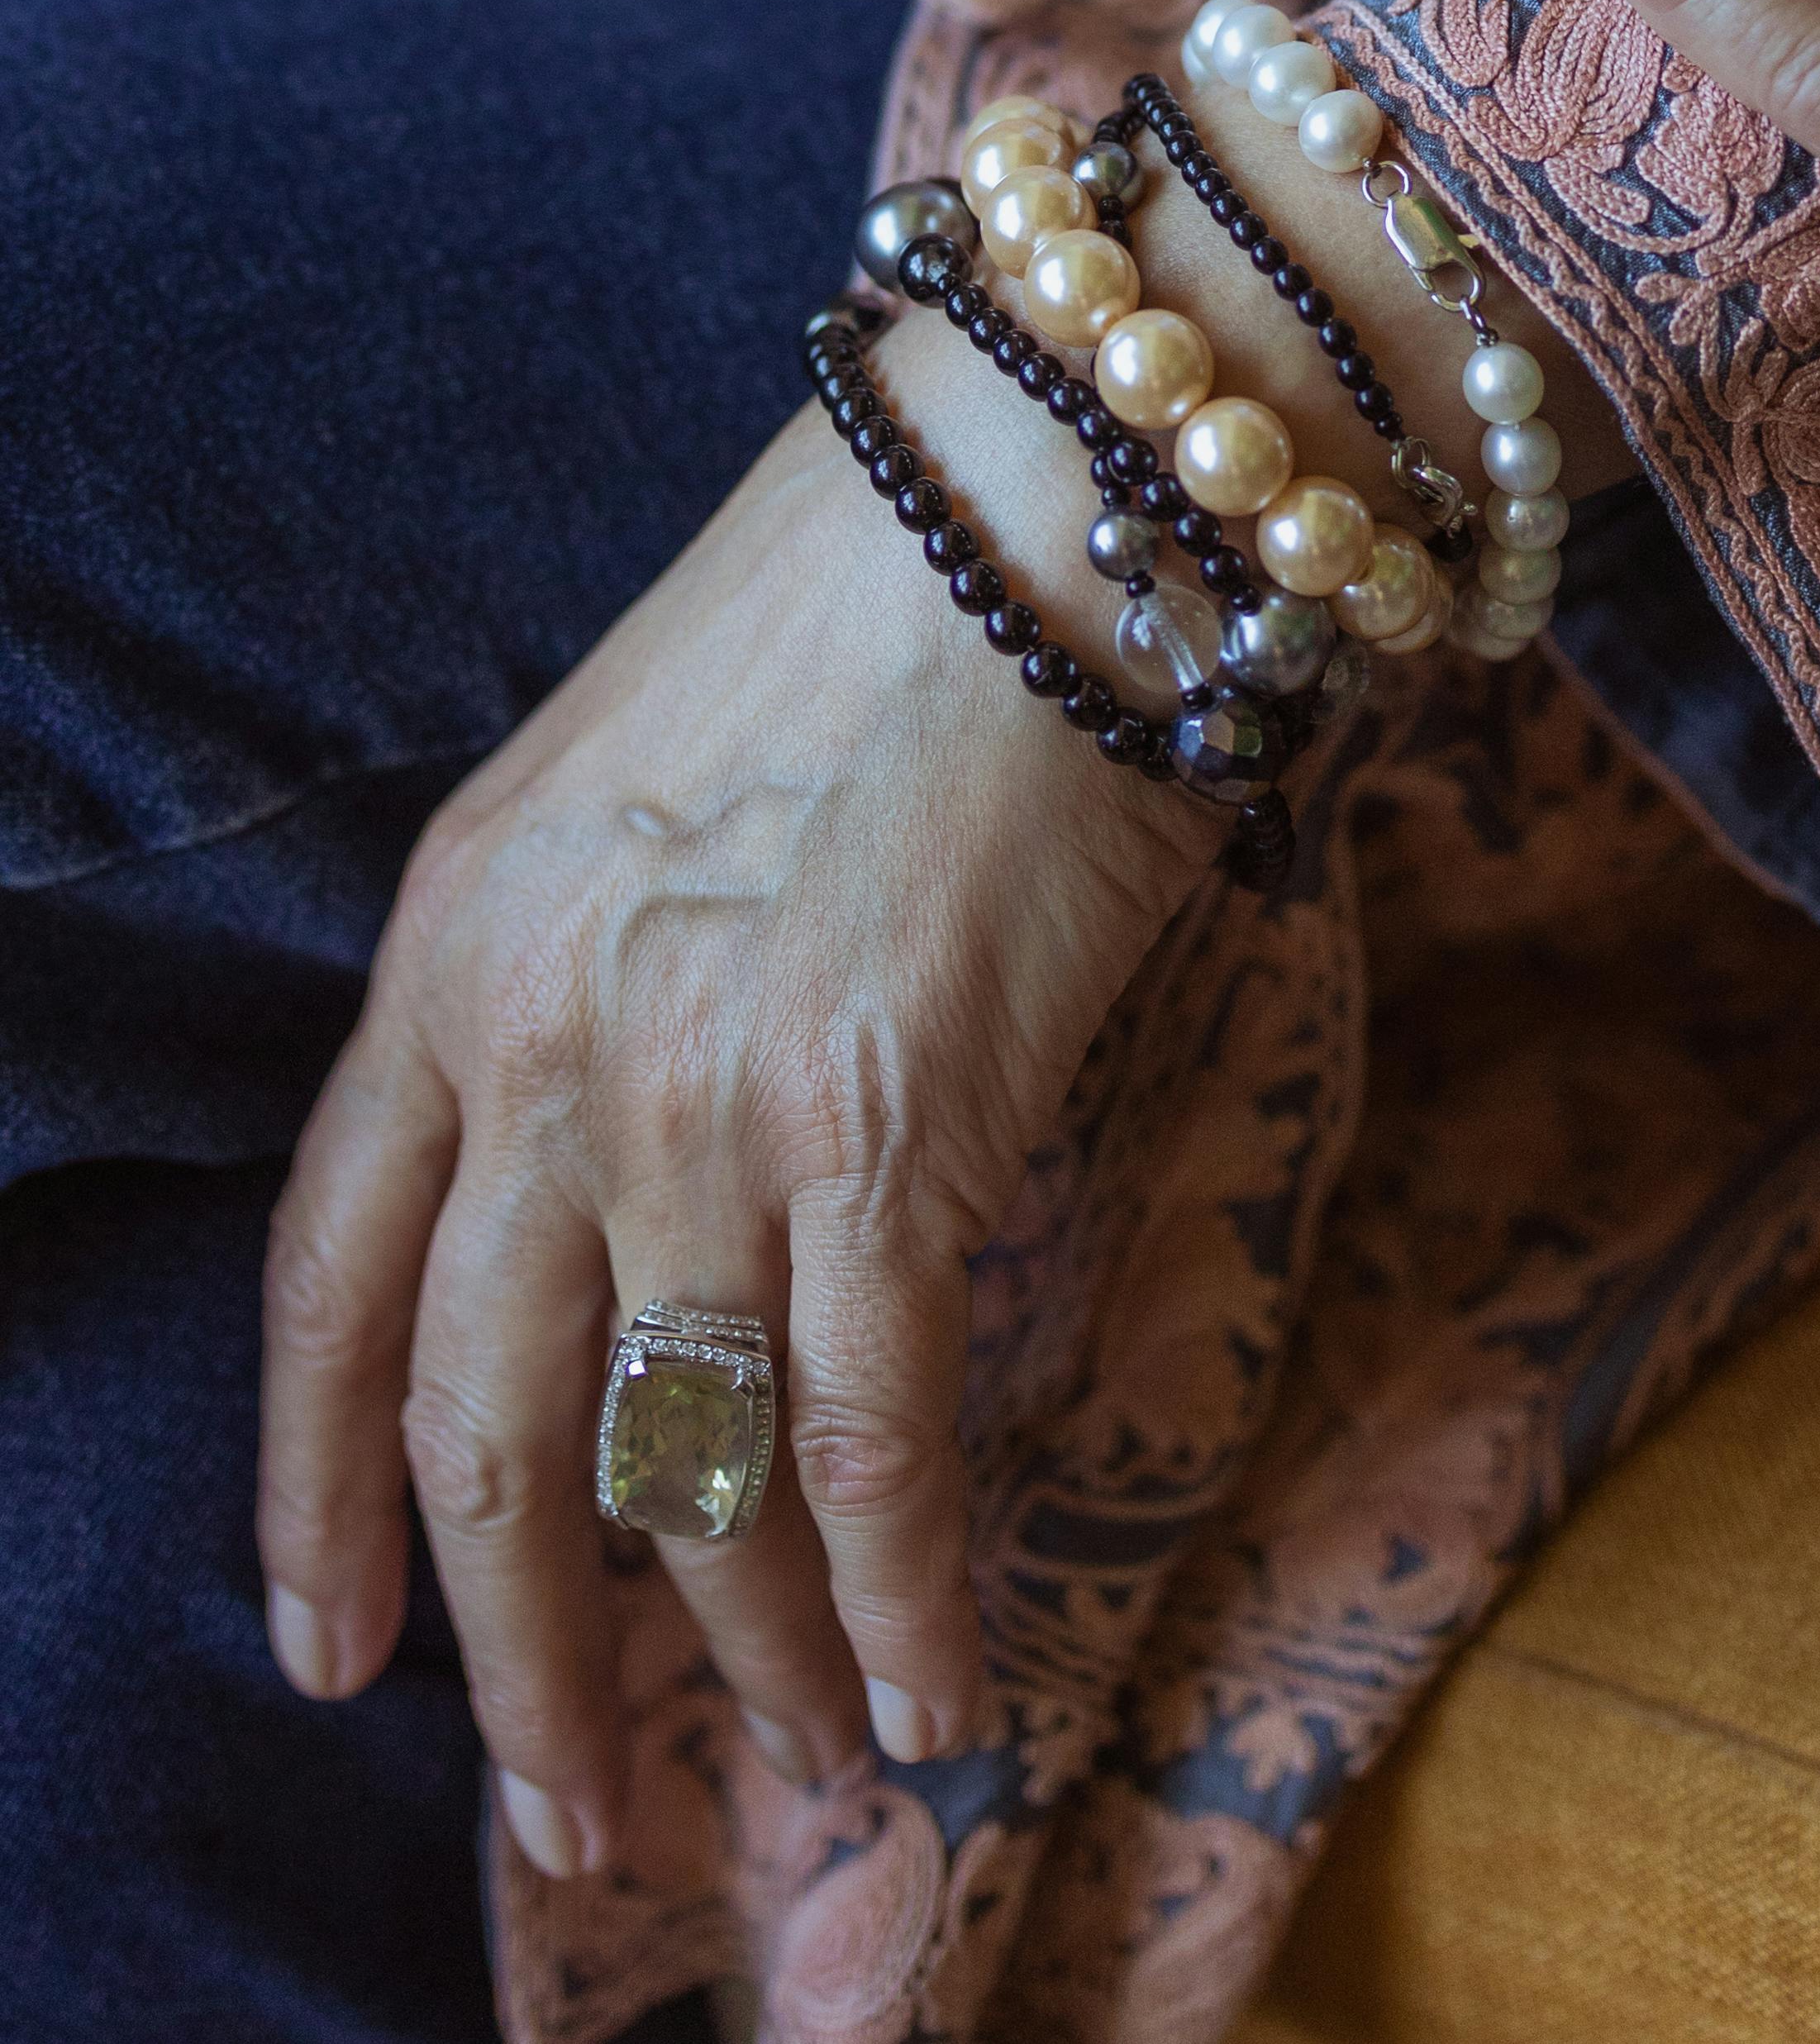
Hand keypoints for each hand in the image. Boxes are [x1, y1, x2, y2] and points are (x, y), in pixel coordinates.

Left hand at [254, 327, 1226, 1875]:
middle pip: (482, 1428)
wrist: (1042, 468)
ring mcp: (700, 1092)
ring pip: (685, 1463)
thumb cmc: (881, 593)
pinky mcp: (884, 1121)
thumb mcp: (639, 778)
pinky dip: (900, 1593)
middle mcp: (541, 1038)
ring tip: (798, 1764)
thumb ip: (602, 988)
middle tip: (558, 1809)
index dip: (318, 1482)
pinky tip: (932, 1693)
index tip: (325, 1645)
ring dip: (740, 1651)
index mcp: (455, 939)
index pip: (331, 1274)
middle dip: (511, 1661)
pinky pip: (872, 1434)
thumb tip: (659, 1218)